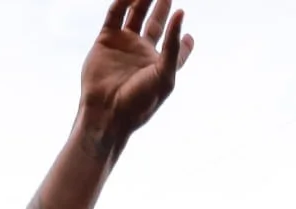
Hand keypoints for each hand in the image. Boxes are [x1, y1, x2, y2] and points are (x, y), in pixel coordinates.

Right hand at [80, 0, 194, 141]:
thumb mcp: (164, 75)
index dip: (183, 41)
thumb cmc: (140, 101)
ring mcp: (124, 45)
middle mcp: (143, 53)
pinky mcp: (106, 41)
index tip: (189, 32)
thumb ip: (174, 46)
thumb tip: (181, 14)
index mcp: (160, 65)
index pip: (176, 49)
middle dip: (162, 10)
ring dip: (143, 1)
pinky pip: (115, 15)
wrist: (108, 111)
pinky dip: (122, 2)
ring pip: (136, 16)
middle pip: (155, 25)